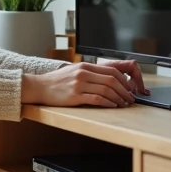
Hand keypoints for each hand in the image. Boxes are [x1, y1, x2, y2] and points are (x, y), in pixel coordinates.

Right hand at [21, 61, 149, 107]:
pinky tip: (113, 106)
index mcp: (85, 66)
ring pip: (106, 90)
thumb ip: (90, 73)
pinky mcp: (74, 96)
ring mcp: (79, 84)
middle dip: (125, 90)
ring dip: (118, 98)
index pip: (111, 71)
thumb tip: (109, 79)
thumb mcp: (74, 71)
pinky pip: (96, 99)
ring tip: (124, 104)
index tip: (129, 88)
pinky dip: (108, 103)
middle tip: (131, 98)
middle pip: (112, 80)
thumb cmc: (57, 81)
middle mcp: (83, 73)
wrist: (39, 87)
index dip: (124, 80)